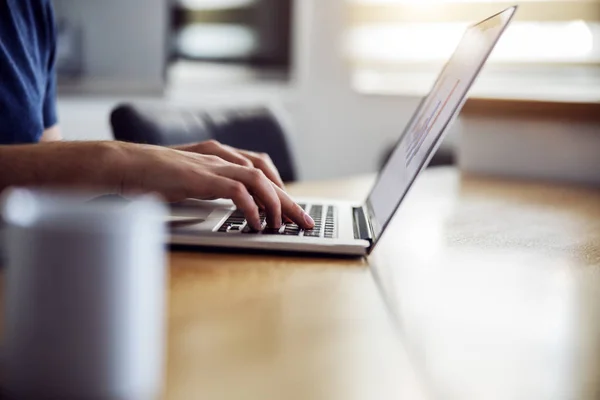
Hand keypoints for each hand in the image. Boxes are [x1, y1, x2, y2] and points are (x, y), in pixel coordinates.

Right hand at [118, 143, 311, 229]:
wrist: (122, 165)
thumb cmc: (150, 175)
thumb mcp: (188, 180)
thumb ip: (209, 186)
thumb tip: (230, 204)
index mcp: (218, 154)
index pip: (260, 167)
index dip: (279, 188)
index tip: (290, 208)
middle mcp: (219, 156)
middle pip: (267, 175)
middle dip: (289, 200)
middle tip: (304, 221)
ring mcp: (211, 165)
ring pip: (259, 180)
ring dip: (276, 204)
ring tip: (283, 225)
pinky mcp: (202, 177)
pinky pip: (238, 191)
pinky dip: (252, 208)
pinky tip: (256, 223)